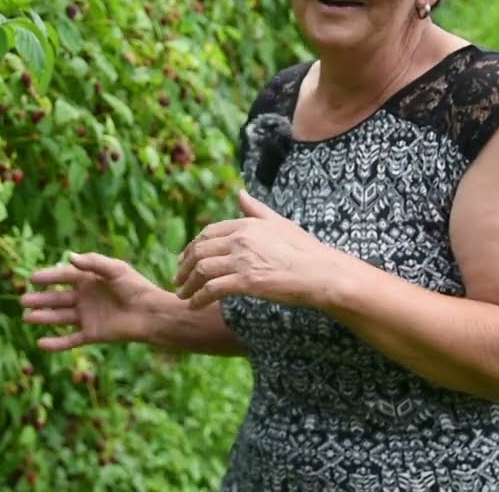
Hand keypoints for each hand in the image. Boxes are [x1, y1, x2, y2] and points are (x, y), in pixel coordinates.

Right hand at [20, 252, 161, 350]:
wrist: (151, 314)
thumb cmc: (136, 288)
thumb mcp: (116, 269)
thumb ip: (93, 263)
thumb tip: (68, 256)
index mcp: (89, 280)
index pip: (63, 277)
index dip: (48, 277)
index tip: (32, 278)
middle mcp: (85, 298)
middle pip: (57, 298)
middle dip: (40, 299)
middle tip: (23, 300)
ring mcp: (87, 317)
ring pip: (60, 317)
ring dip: (43, 318)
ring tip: (27, 317)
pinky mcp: (92, 334)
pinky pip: (70, 340)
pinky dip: (56, 343)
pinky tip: (40, 343)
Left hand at [174, 189, 331, 308]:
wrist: (320, 273)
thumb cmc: (304, 249)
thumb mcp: (278, 222)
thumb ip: (255, 209)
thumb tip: (240, 192)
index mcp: (246, 224)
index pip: (207, 234)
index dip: (192, 247)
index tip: (184, 259)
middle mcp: (240, 239)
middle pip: (199, 251)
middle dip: (184, 266)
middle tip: (178, 280)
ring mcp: (242, 260)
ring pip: (202, 270)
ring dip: (187, 284)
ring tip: (182, 295)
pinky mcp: (246, 282)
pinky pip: (212, 289)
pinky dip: (199, 298)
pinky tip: (194, 306)